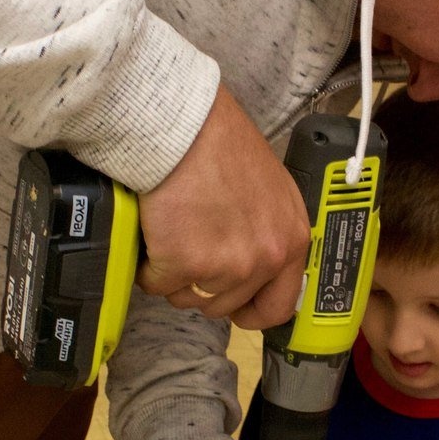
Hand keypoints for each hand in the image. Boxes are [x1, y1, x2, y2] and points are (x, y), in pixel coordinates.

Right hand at [135, 84, 309, 329]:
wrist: (184, 128)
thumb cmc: (220, 144)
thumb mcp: (269, 190)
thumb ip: (267, 230)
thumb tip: (250, 261)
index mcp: (291, 239)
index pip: (279, 305)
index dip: (252, 311)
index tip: (236, 309)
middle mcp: (265, 257)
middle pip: (224, 304)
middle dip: (201, 284)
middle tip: (188, 248)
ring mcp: (226, 265)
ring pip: (188, 296)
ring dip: (173, 274)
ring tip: (171, 232)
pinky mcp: (185, 264)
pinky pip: (156, 283)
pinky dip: (147, 264)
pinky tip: (152, 232)